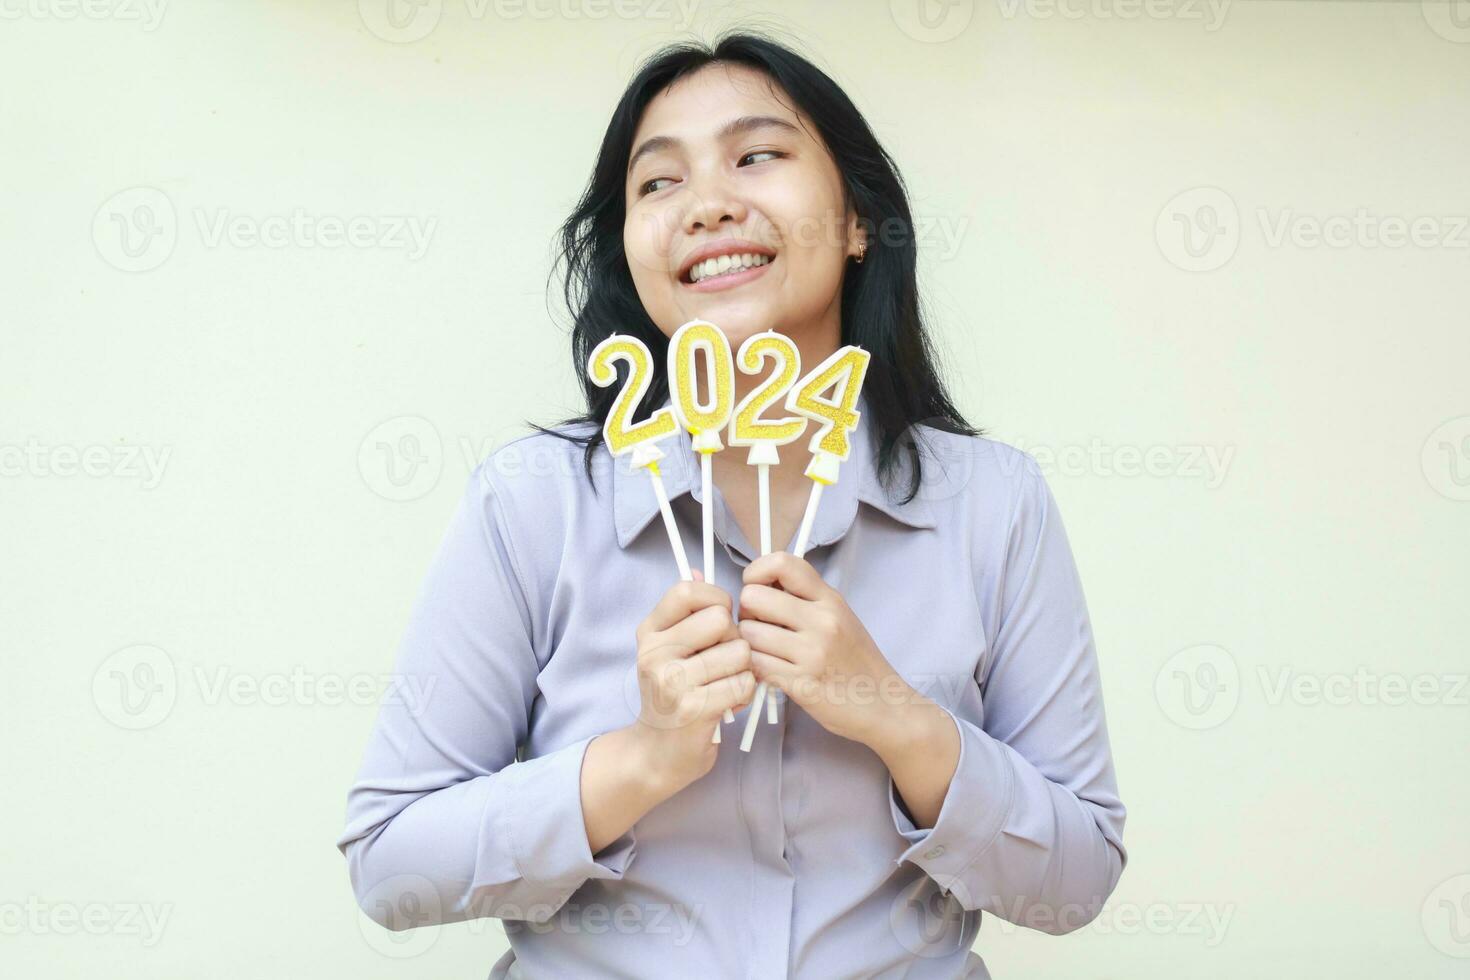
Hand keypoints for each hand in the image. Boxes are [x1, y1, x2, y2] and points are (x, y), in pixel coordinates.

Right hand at [626, 571, 755, 791]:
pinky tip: (728, 703)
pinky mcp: (693, 708)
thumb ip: (684, 612)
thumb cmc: (674, 696)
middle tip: (722, 662)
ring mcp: (672, 681)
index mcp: (649, 632)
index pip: (689, 590)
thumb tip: (698, 568)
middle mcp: (655, 652)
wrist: (657, 754)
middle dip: (734, 639)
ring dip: (743, 671)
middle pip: (722, 619)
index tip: (719, 622)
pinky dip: (744, 694)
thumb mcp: (668, 650)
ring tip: (724, 685)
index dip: (716, 600)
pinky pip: (743, 683)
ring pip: (739, 652)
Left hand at [737, 552, 915, 746]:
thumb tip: (761, 583)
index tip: (756, 586)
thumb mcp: (840, 617)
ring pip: (748, 633)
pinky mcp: (802, 684)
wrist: (883, 704)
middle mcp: (822, 621)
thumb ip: (805, 598)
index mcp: (829, 600)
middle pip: (754, 597)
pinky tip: (769, 670)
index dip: (757, 571)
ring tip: (765, 651)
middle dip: (746, 612)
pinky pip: (756, 665)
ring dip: (748, 644)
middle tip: (758, 625)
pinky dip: (755, 667)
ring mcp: (812, 653)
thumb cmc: (856, 661)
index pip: (782, 563)